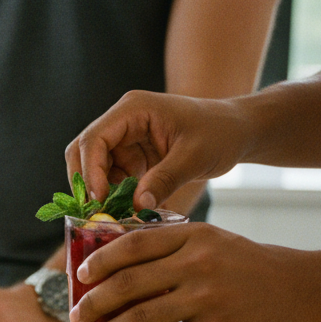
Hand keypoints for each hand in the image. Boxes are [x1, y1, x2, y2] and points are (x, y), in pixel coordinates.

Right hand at [64, 90, 250, 209]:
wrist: (238, 131)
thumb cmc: (221, 133)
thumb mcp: (195, 157)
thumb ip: (164, 180)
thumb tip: (137, 206)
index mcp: (133, 109)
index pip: (94, 139)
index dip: (90, 171)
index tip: (100, 201)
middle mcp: (122, 120)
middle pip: (83, 152)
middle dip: (87, 183)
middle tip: (97, 212)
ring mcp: (124, 137)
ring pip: (93, 167)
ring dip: (101, 191)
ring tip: (118, 212)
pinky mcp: (130, 154)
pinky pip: (110, 176)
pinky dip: (114, 194)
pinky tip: (129, 206)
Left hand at [70, 222, 317, 321]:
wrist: (307, 291)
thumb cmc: (253, 268)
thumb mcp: (214, 243)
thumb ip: (172, 251)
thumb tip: (120, 270)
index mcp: (192, 236)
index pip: (133, 244)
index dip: (100, 260)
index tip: (80, 276)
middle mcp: (196, 263)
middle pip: (128, 282)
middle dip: (93, 303)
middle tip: (75, 316)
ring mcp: (206, 298)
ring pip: (140, 317)